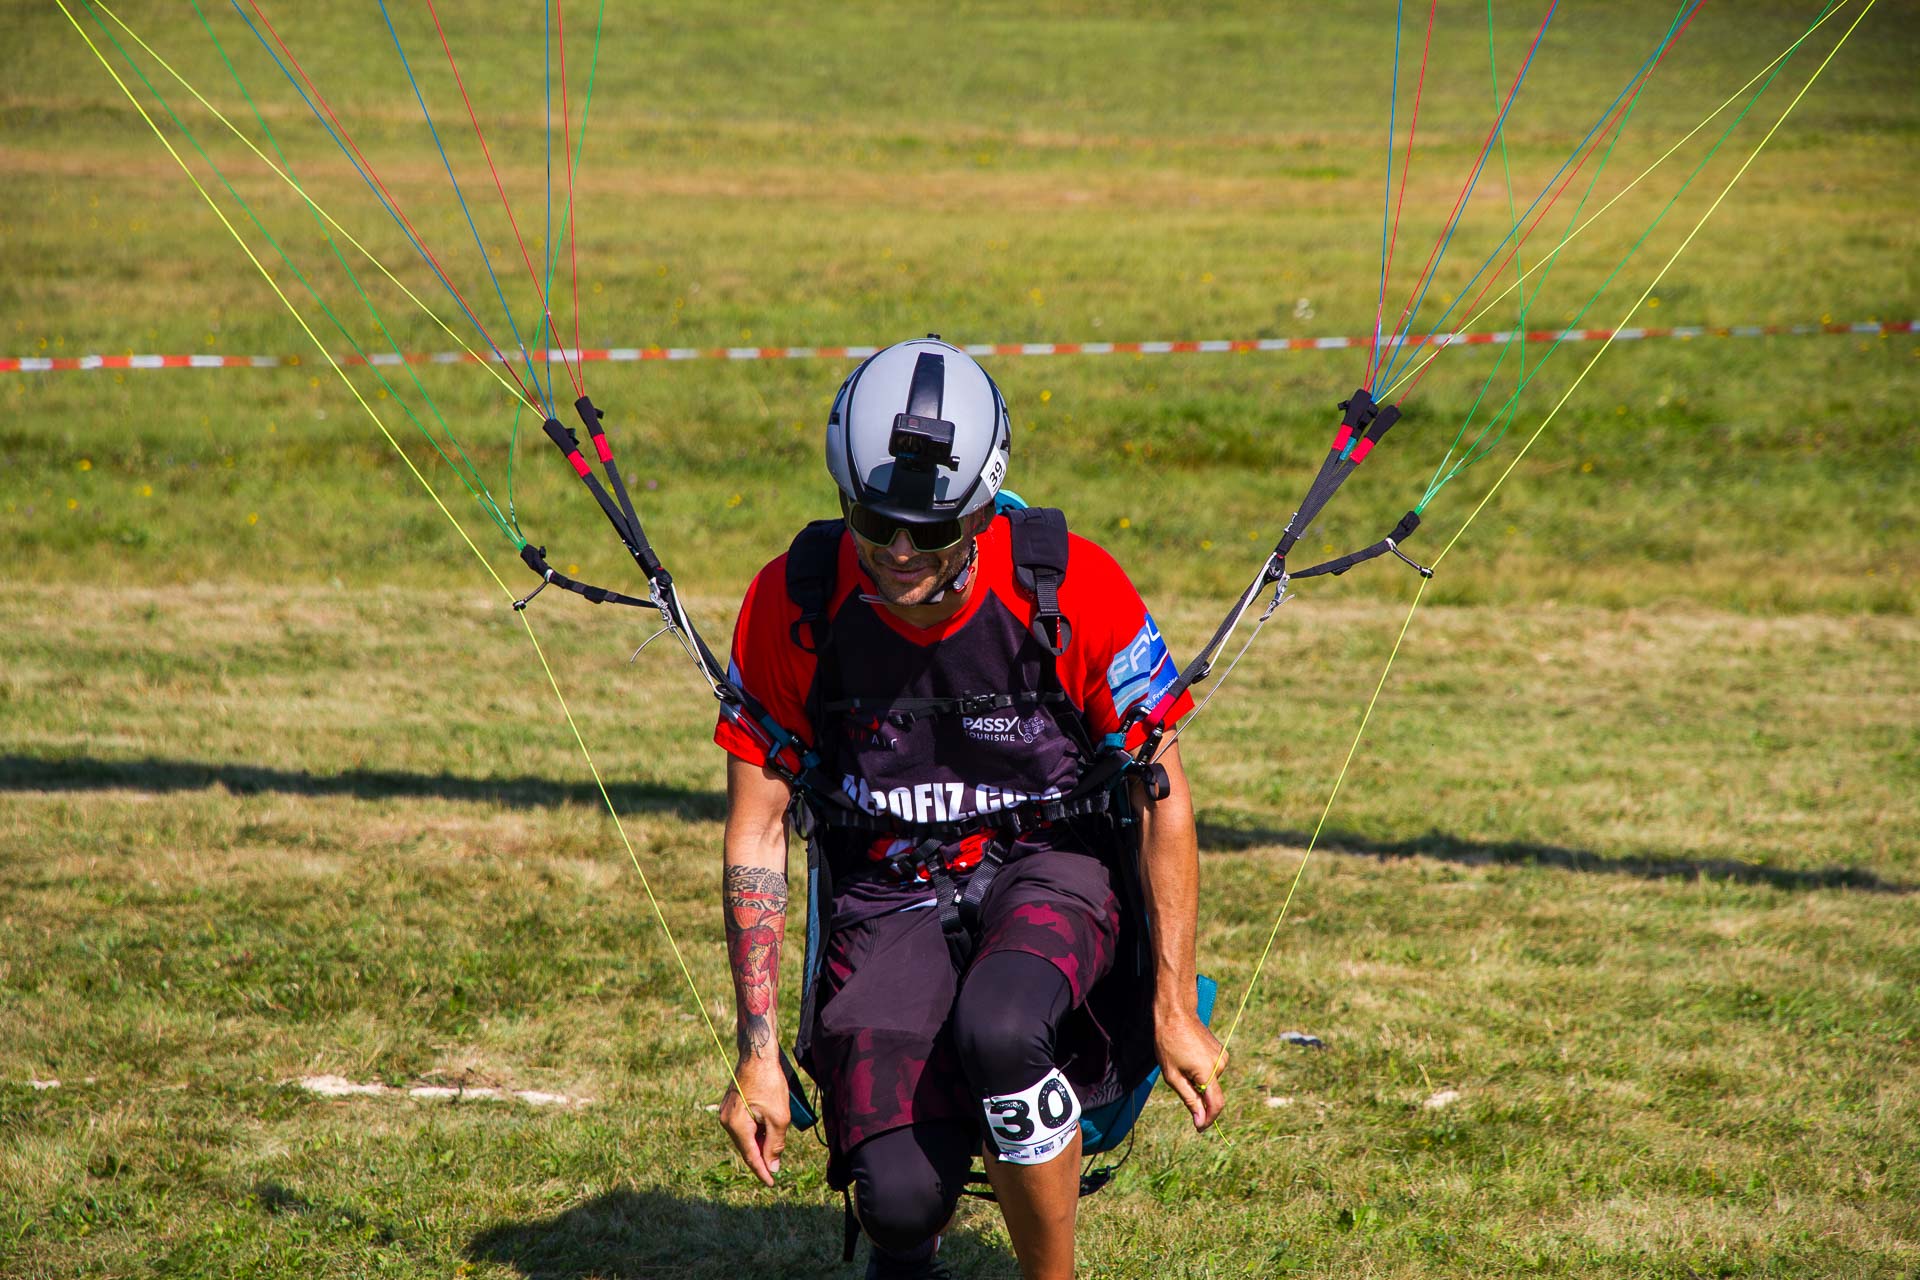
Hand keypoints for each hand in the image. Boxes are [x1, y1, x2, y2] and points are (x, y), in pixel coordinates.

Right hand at [717, 1055, 790, 1186]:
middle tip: (777, 1166)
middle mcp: (726, 1121)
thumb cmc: (769, 1083)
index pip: (750, 1156)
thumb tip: (772, 1166)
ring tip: (775, 1144)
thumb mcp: (778, 1117)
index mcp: (736, 1126)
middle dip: (762, 1156)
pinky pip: (744, 1126)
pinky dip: (756, 1131)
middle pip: (746, 1147)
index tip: (771, 1183)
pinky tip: (767, 1129)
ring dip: (760, 1142)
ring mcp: (727, 1112)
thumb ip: (775, 1144)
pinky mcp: (731, 1105)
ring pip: (746, 1137)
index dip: (762, 1171)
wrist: (758, 1055)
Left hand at [1154, 1006, 1227, 1131]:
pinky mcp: (1221, 1052)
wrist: (1175, 1014)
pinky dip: (1201, 1072)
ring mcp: (1222, 1057)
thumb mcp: (1173, 1076)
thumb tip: (1200, 1121)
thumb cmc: (1169, 1043)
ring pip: (1211, 1082)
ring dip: (1197, 1081)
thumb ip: (1190, 1100)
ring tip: (1181, 1064)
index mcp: (1208, 1072)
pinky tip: (1188, 1058)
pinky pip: (1211, 1070)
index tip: (1198, 1127)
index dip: (1208, 1119)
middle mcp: (1220, 1065)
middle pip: (1211, 1093)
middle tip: (1178, 1080)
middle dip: (1197, 1095)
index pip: (1216, 1105)